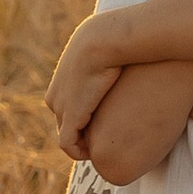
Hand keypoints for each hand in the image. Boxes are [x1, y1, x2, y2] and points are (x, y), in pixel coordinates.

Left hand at [47, 23, 123, 160]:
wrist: (105, 40)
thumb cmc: (116, 40)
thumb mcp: (112, 46)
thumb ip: (118, 55)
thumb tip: (136, 57)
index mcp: (62, 79)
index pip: (68, 105)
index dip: (86, 117)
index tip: (107, 121)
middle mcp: (56, 95)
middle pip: (66, 122)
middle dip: (83, 132)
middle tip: (107, 137)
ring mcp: (60, 107)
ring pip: (67, 134)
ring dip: (82, 143)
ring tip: (103, 146)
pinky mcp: (70, 117)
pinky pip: (67, 144)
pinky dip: (78, 152)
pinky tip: (95, 153)